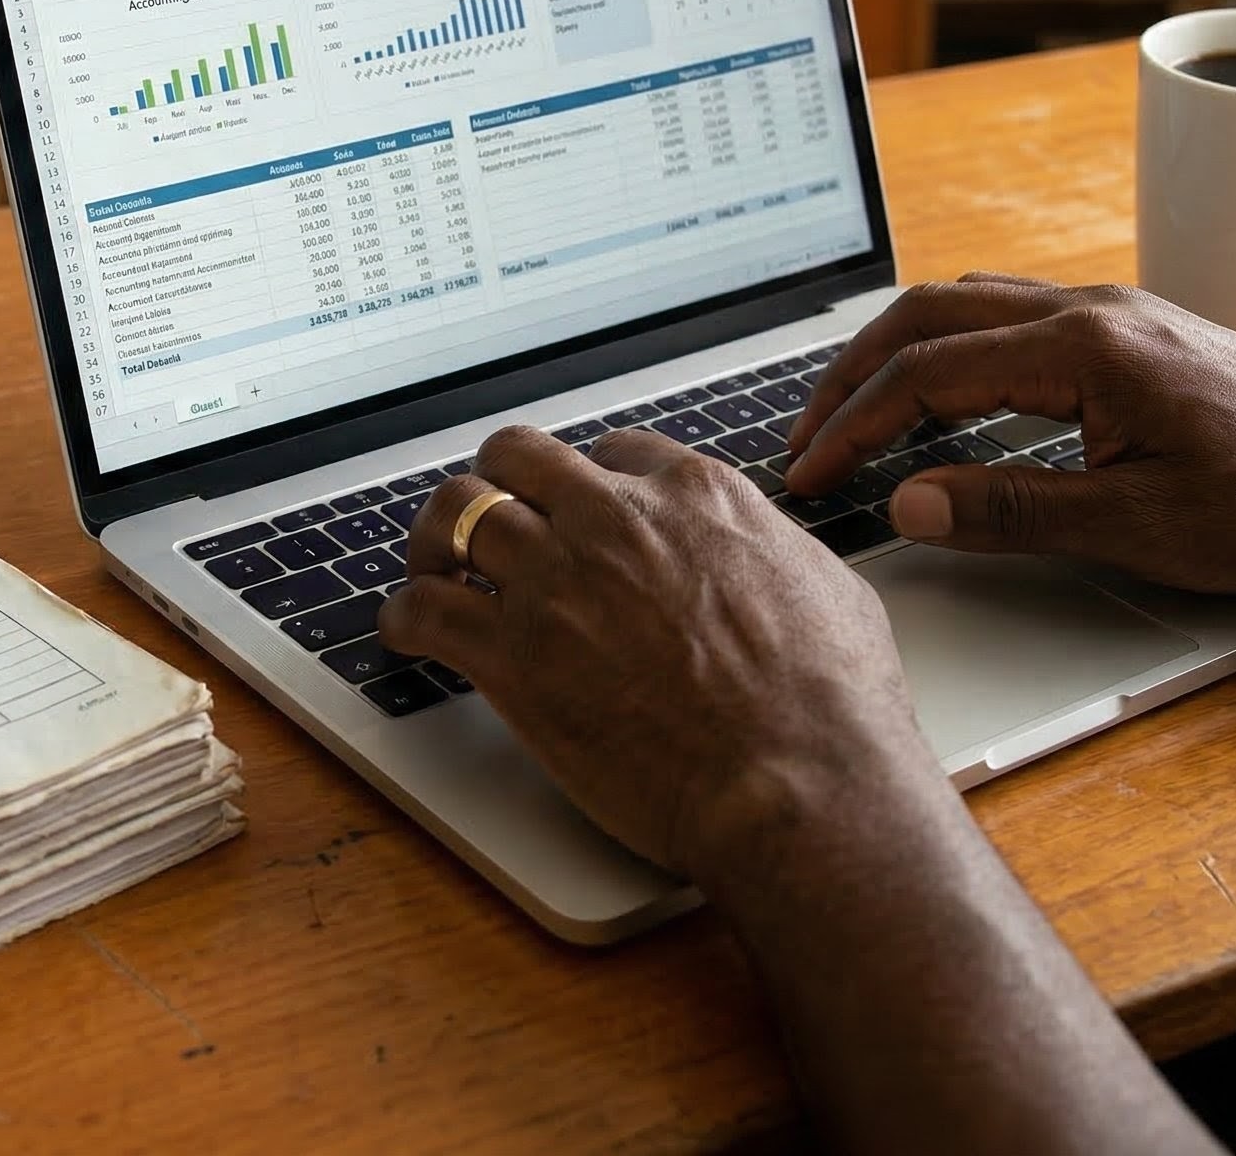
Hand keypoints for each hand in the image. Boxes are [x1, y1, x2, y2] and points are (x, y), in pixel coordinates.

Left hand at [377, 423, 932, 884]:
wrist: (799, 783)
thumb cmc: (832, 707)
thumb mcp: (828, 588)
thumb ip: (774, 552)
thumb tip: (767, 554)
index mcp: (694, 496)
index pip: (614, 451)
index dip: (588, 485)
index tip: (575, 514)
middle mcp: (616, 520)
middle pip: (518, 458)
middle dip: (497, 484)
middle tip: (486, 522)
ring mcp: (557, 582)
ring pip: (457, 514)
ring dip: (435, 540)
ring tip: (429, 569)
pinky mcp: (513, 656)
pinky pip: (424, 609)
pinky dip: (404, 617)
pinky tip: (406, 633)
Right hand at [784, 275, 1235, 592]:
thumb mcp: (1141, 526)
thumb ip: (1014, 510)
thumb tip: (910, 501)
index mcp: (1085, 349)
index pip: (928, 373)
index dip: (854, 426)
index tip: (810, 474)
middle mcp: (1090, 310)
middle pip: (927, 315)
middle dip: (852, 375)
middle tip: (805, 437)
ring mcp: (1110, 313)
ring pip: (965, 304)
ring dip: (896, 352)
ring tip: (854, 411)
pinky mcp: (1127, 330)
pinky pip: (1007, 314)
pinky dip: (946, 346)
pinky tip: (942, 391)